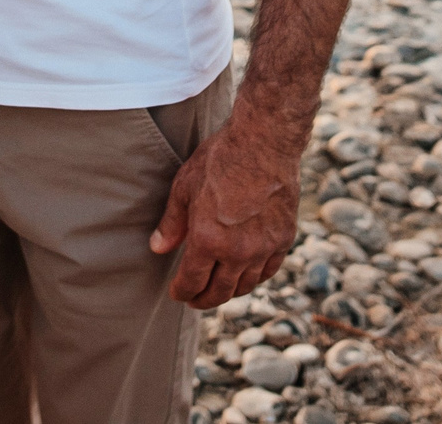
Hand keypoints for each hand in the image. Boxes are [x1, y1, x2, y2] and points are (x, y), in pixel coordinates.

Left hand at [149, 123, 299, 307]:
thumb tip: (157, 248)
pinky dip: (254, 277)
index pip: (192, 282)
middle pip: (219, 292)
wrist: (263, 142)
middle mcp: (238, 252)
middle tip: (194, 299)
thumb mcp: (184, 187)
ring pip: (245, 285)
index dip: (182, 292)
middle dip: (203, 299)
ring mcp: (264, 248)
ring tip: (218, 287)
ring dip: (229, 291)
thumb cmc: (219, 160)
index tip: (177, 292)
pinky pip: (268, 271)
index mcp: (208, 240)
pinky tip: (245, 274)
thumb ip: (172, 224)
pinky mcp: (284, 239)